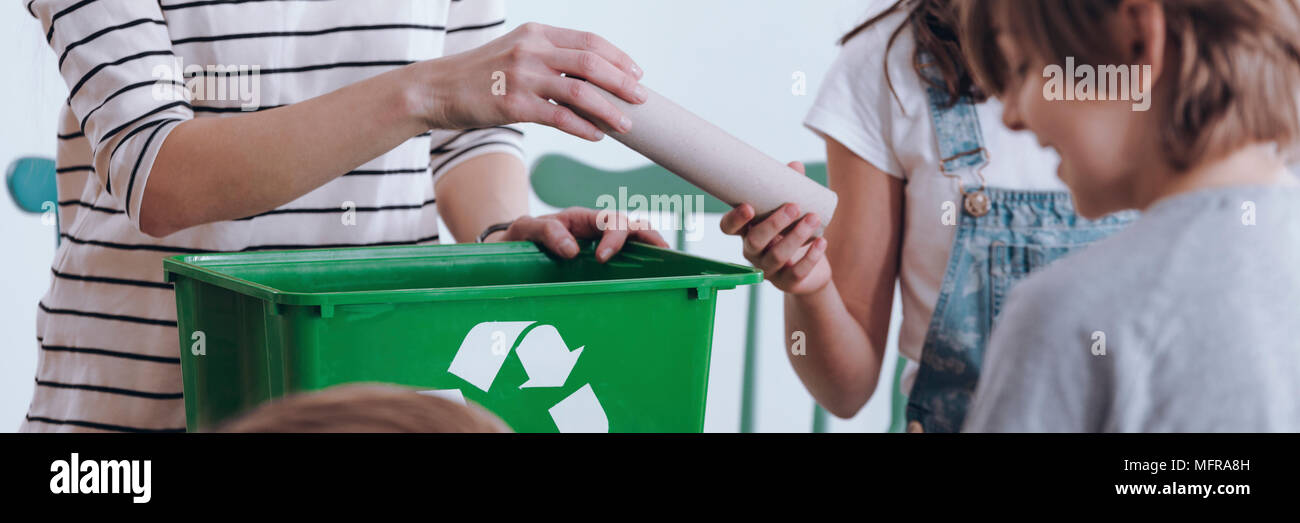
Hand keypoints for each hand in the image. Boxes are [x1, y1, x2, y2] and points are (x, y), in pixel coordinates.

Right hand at [419, 22, 646, 140]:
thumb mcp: (515, 52)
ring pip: (581, 92)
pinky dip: (584, 128)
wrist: (436, 89)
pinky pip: (560, 117)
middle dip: (623, 82)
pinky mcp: (514, 106)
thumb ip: (548, 58)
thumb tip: (589, 78)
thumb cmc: (480, 75)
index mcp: (536, 33)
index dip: (619, 58)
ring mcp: (522, 77)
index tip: (637, 73)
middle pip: (592, 63)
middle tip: (642, 98)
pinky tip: (597, 136)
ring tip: (626, 123)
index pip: (589, 41)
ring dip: (610, 109)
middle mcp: (532, 50)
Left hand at [487, 207, 668, 261]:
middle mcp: (597, 231)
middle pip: (633, 226)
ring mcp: (602, 246)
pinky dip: (643, 265)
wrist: (509, 250)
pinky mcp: (602, 263)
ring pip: (636, 241)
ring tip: (668, 265)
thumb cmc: (519, 237)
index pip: (611, 220)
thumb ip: (546, 232)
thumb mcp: (525, 228)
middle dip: (649, 237)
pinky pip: (628, 259)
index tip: (604, 258)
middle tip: (660, 255)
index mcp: (582, 219)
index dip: (615, 237)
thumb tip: (572, 250)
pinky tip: (652, 280)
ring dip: (653, 248)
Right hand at [719, 162, 831, 294]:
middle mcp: (753, 253)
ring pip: (777, 255)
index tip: (748, 206)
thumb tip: (795, 166)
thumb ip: (790, 189)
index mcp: (747, 232)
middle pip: (755, 241)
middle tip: (794, 207)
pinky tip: (822, 242)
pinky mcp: (787, 282)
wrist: (810, 271)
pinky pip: (797, 272)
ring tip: (813, 218)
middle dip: (774, 223)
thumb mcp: (790, 212)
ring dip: (796, 236)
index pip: (728, 228)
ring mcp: (769, 270)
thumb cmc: (793, 234)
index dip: (734, 219)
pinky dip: (810, 257)